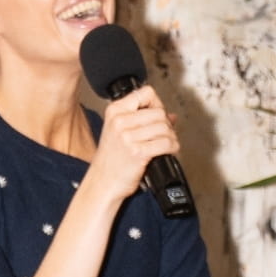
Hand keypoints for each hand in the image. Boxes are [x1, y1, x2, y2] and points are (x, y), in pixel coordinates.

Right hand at [80, 86, 179, 202]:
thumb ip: (143, 120)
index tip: (158, 114)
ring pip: (164, 127)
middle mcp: (120, 121)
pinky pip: (166, 143)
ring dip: (171, 137)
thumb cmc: (110, 161)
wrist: (103, 183)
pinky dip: (173, 147)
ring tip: (167, 144)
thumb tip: (170, 116)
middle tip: (165, 134)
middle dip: (166, 124)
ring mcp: (128, 136)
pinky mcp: (138, 152)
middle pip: (158, 112)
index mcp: (114, 111)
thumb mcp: (119, 133)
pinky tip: (169, 151)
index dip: (157, 103)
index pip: (145, 93)